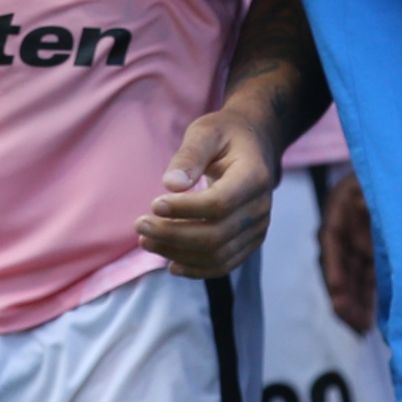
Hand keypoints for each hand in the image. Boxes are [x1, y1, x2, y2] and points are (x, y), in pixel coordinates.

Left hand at [137, 103, 275, 277]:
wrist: (255, 145)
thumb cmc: (225, 135)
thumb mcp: (206, 132)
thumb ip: (190, 155)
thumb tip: (171, 185)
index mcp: (254, 176)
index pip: (219, 203)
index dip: (184, 209)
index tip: (153, 204)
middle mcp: (260, 207)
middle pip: (216, 235)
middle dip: (173, 235)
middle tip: (140, 226)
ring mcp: (258, 227)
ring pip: (218, 255)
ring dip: (178, 254)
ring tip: (147, 241)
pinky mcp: (250, 240)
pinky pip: (224, 264)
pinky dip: (196, 269)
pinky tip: (171, 263)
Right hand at [318, 167, 376, 334]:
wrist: (399, 165)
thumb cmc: (385, 172)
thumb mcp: (372, 180)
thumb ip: (368, 197)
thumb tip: (364, 209)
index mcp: (340, 211)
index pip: (332, 244)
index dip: (334, 269)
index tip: (338, 292)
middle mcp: (346, 231)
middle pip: (341, 268)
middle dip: (345, 298)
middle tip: (354, 324)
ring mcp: (358, 243)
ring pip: (353, 278)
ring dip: (356, 303)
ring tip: (362, 329)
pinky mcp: (372, 252)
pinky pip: (367, 278)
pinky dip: (369, 297)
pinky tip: (370, 317)